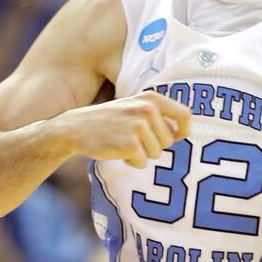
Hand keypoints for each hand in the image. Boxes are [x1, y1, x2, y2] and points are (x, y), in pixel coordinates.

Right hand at [60, 91, 191, 167]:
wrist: (76, 127)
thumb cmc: (109, 120)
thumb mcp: (133, 107)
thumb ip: (157, 115)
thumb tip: (182, 132)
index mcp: (151, 99)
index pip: (184, 114)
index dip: (185, 129)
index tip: (180, 137)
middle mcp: (147, 110)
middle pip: (169, 141)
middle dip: (154, 145)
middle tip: (132, 138)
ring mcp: (138, 127)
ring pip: (156, 153)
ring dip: (142, 154)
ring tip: (124, 143)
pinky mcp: (129, 145)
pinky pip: (142, 162)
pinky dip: (132, 162)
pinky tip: (118, 151)